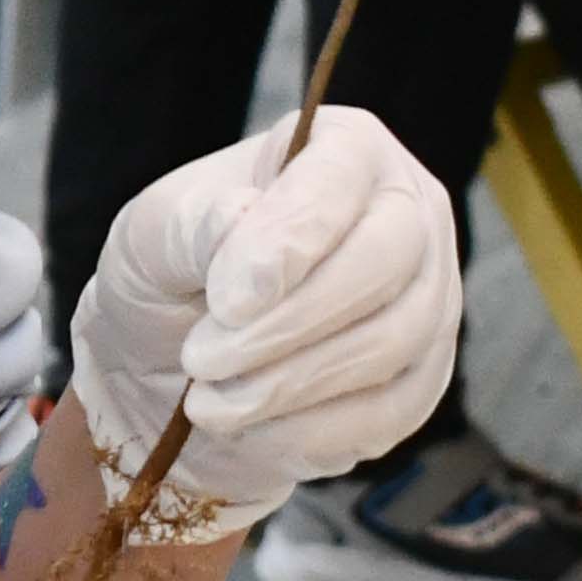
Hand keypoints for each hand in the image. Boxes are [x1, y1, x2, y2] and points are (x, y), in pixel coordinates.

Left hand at [64, 107, 463, 543]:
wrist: (177, 369)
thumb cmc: (172, 277)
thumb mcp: (152, 236)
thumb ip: (195, 224)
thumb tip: (243, 219)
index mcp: (344, 150)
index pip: (340, 179)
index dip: (290, 241)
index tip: (226, 300)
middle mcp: (408, 212)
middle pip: (386, 259)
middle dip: (286, 324)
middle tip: (201, 359)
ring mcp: (428, 296)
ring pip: (392, 340)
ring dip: (290, 384)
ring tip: (207, 402)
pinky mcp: (423, 376)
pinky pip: (394, 410)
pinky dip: (312, 431)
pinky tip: (249, 430)